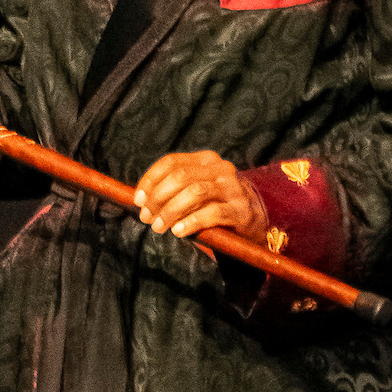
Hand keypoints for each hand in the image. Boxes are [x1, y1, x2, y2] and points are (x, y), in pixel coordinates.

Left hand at [134, 150, 267, 243]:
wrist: (253, 220)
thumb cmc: (215, 206)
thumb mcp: (195, 192)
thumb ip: (173, 191)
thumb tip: (140, 200)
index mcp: (205, 159)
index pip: (171, 162)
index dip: (150, 179)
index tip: (138, 200)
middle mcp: (220, 168)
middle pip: (181, 176)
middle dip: (158, 198)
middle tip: (146, 218)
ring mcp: (233, 188)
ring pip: (195, 192)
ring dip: (171, 211)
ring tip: (159, 227)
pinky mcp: (241, 209)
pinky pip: (212, 213)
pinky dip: (190, 222)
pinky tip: (178, 231)